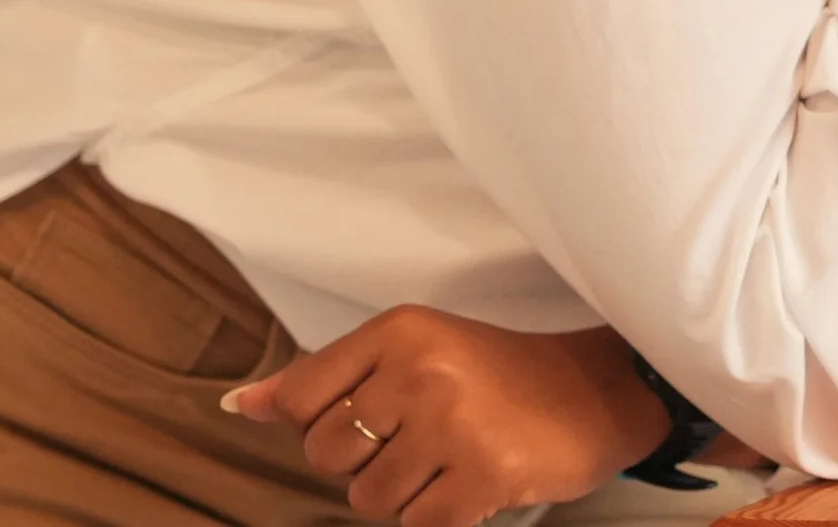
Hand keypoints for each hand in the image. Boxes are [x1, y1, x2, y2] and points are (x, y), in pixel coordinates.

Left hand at [224, 307, 665, 526]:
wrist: (597, 393)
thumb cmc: (498, 375)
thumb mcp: (414, 351)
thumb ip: (325, 378)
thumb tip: (240, 405)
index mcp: (399, 330)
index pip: (303, 398)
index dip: (329, 424)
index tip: (374, 417)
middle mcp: (421, 369)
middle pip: (328, 456)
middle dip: (365, 465)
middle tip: (420, 443)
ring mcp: (453, 424)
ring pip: (369, 500)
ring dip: (404, 497)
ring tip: (448, 463)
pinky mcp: (484, 474)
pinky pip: (417, 526)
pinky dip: (439, 518)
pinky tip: (469, 486)